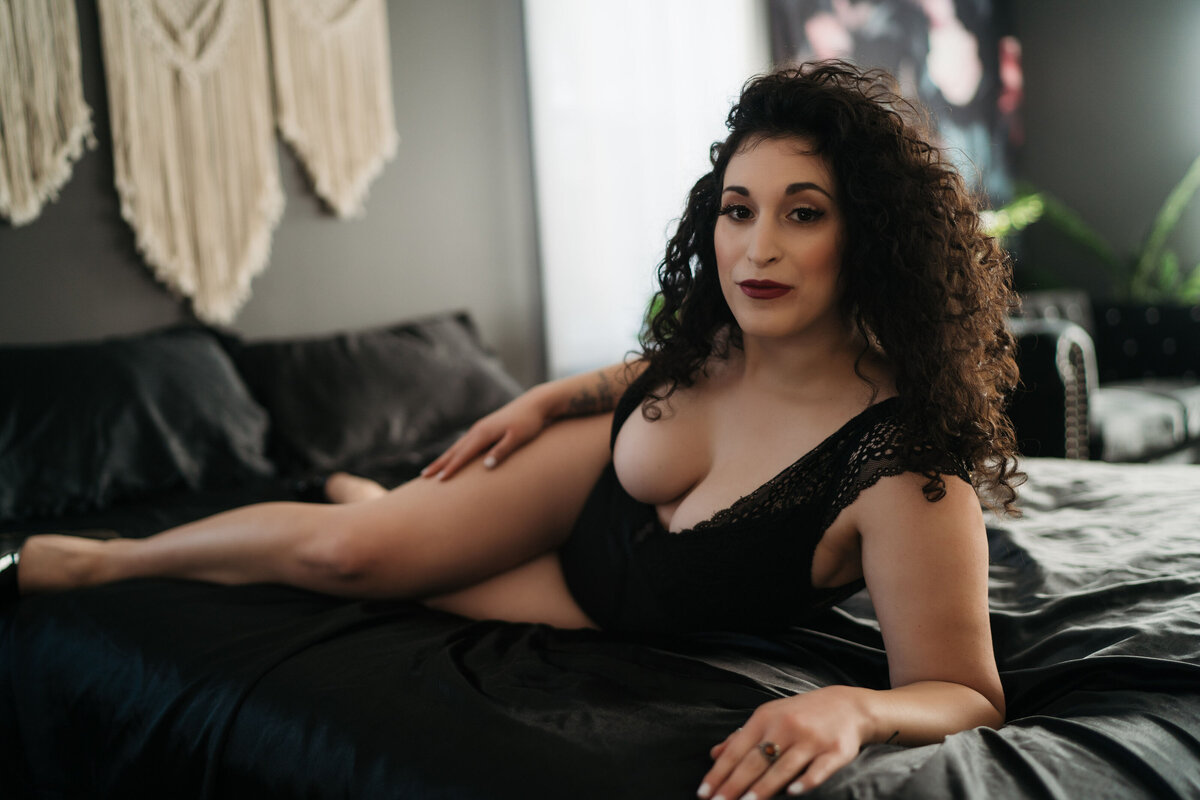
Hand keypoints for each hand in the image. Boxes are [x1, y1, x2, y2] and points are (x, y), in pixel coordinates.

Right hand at [420, 387, 552, 479]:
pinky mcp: (485, 429)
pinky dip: (455, 452)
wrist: (535, 404)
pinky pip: (465, 443)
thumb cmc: (529, 422)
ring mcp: (480, 429)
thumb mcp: (519, 438)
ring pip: (457, 446)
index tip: (439, 480)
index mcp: (484, 433)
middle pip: (454, 450)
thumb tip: (486, 465)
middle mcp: (478, 430)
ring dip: (444, 458)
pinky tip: (453, 457)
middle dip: (440, 464)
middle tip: (424, 476)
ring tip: (432, 469)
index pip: (463, 454)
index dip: (451, 468)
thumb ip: (503, 450)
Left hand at [698, 686, 873, 798]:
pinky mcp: (835, 751)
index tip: (704, 792)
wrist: (848, 706)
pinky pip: (818, 769)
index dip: (720, 772)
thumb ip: (742, 737)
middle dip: (735, 784)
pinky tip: (792, 794)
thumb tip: (715, 754)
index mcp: (766, 718)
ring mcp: (811, 739)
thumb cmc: (802, 714)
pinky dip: (805, 782)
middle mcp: (787, 726)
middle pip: (757, 760)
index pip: (737, 750)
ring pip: (783, 767)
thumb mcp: (769, 717)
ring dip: (763, 788)